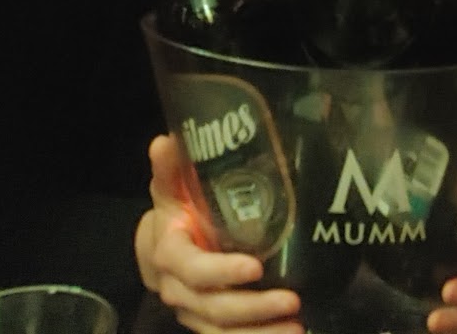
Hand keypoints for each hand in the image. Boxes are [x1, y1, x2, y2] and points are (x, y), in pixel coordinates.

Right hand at [136, 135, 301, 333]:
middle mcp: (179, 291)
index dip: (221, 271)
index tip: (256, 266)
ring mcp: (194, 313)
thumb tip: (165, 141)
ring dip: (262, 332)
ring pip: (224, 331)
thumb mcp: (170, 190)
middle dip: (253, 307)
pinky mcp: (209, 325)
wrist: (159, 248)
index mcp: (170, 256)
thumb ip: (170, 170)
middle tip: (292, 299)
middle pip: (214, 306)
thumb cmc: (174, 214)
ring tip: (297, 327)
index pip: (193, 269)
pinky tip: (290, 333)